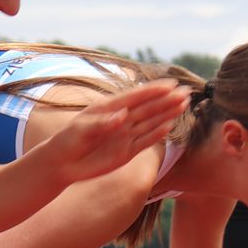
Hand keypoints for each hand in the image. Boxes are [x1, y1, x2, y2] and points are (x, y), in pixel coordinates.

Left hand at [41, 81, 190, 182]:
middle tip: (185, 92)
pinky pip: (145, 141)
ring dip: (167, 114)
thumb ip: (102, 123)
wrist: (62, 163)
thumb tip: (123, 116)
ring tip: (183, 104)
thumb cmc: (67, 140)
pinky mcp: (126, 152)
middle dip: (167, 100)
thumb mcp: (80, 129)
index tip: (170, 84)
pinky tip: (169, 126)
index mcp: (109, 108)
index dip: (153, 90)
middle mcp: (120, 119)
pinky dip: (157, 135)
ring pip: (150, 122)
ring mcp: (124, 135)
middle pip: (148, 108)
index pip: (135, 97)